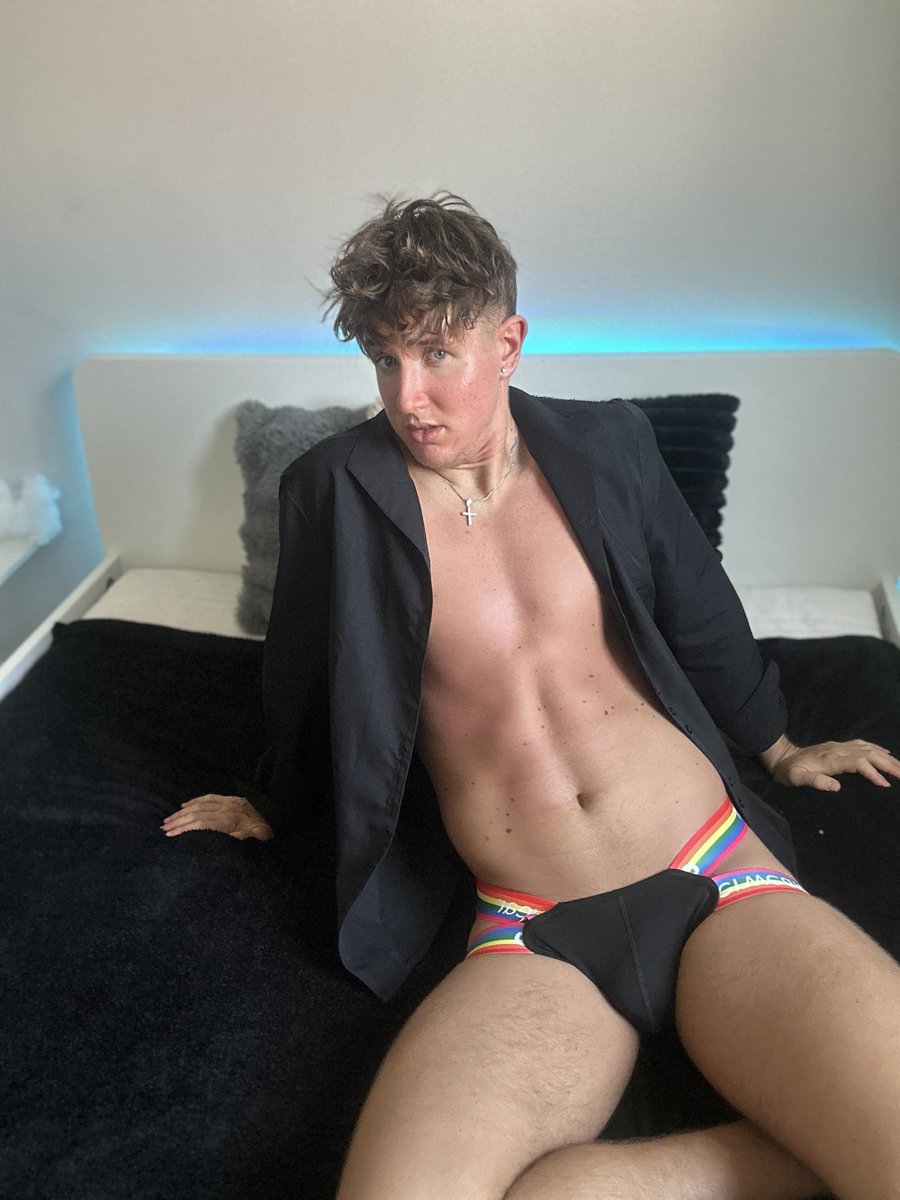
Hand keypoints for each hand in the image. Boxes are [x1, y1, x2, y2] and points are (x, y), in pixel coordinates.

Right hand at [161, 794, 273, 840]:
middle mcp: (227, 809)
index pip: (201, 822)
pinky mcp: (232, 799)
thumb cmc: (266, 831)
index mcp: (230, 821)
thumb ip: (235, 842)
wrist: (280, 813)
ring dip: (183, 811)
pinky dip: (195, 801)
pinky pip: (209, 797)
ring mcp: (229, 802)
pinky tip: (185, 806)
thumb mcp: (253, 841)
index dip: (184, 827)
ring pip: (201, 804)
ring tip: (169, 819)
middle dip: (179, 820)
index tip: (170, 834)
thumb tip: (217, 844)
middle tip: (164, 828)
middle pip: (197, 812)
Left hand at [760, 736, 899, 792]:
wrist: (782, 756)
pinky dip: (877, 749)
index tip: (885, 784)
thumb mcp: (796, 779)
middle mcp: (838, 749)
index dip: (872, 772)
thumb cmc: (789, 772)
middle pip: (868, 754)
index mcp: (830, 759)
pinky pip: (862, 744)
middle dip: (888, 764)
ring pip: (868, 748)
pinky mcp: (839, 746)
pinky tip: (886, 754)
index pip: (858, 763)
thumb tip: (836, 786)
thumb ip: (814, 781)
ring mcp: (839, 746)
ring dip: (886, 757)